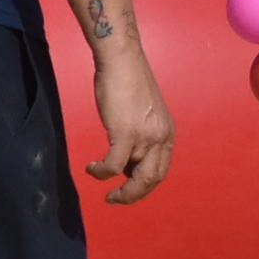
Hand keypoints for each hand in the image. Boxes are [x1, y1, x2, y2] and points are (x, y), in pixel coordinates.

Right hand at [87, 55, 174, 204]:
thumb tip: (128, 158)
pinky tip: (92, 168)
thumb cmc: (128, 81)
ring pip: (134, 178)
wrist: (121, 60)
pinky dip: (101, 172)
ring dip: (119, 190)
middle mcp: (161, 138)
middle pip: (152, 179)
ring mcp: (145, 137)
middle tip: (116, 199)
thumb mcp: (143, 113)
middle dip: (134, 195)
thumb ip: (141, 135)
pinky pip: (113, 166)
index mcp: (167, 133)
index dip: (145, 185)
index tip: (129, 188)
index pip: (161, 170)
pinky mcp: (125, 134)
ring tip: (104, 189)